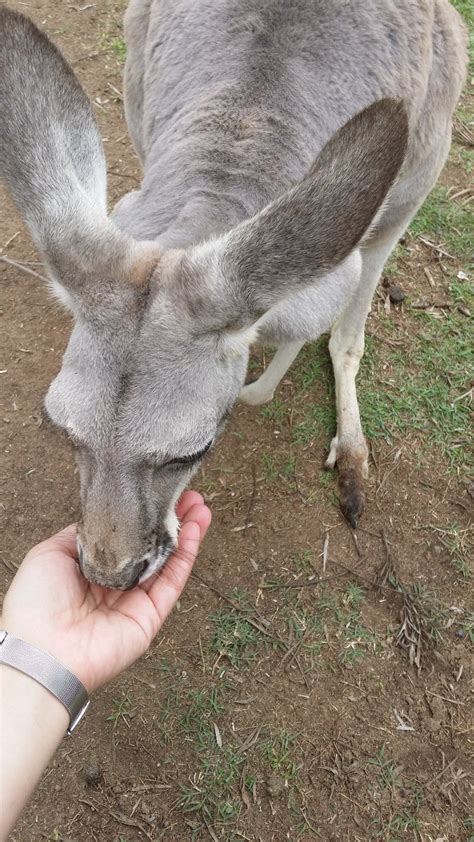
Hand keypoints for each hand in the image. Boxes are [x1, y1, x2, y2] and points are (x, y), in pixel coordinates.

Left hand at [1, 491, 210, 691]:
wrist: (43, 651)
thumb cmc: (36, 603)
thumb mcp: (49, 554)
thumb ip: (81, 534)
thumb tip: (103, 519)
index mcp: (89, 569)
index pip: (124, 537)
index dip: (141, 514)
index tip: (156, 492)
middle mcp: (114, 583)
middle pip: (150, 546)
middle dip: (170, 520)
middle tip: (189, 496)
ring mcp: (134, 600)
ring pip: (167, 561)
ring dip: (186, 533)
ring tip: (201, 507)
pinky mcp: (150, 616)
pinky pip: (172, 582)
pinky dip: (185, 556)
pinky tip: (193, 531)